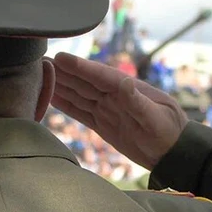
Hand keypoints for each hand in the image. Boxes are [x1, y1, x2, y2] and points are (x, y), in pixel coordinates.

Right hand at [51, 52, 188, 169]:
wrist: (172, 153)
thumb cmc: (170, 133)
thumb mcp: (157, 118)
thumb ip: (139, 102)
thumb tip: (125, 82)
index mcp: (128, 89)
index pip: (100, 75)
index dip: (80, 67)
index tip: (60, 58)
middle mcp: (114, 95)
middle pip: (84, 81)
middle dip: (63, 72)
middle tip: (39, 61)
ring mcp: (107, 108)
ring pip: (78, 94)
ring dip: (60, 85)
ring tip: (38, 75)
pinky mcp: (102, 123)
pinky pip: (80, 111)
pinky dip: (65, 104)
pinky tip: (50, 96)